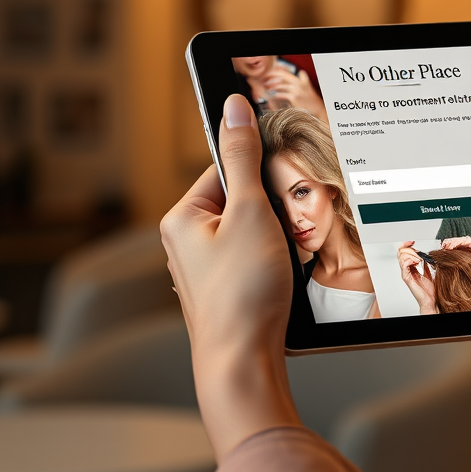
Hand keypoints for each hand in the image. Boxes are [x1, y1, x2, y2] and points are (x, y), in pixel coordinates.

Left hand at [160, 94, 300, 460]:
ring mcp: (208, 271)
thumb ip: (244, 158)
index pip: (225, 169)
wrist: (244, 363)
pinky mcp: (228, 292)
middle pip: (243, 202)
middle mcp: (188, 244)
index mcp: (182, 218)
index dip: (261, 174)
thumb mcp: (249, 213)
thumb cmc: (242, 294)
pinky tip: (284, 278)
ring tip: (284, 258)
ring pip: (255, 233)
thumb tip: (233, 108)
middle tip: (286, 227)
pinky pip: (258, 260)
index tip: (284, 181)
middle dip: (274, 210)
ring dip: (279, 238)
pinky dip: (277, 263)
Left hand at [265, 67, 327, 121]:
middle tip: (265, 79)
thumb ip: (304, 80)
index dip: (277, 71)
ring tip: (267, 88)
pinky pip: (281, 94)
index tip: (270, 74)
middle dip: (272, 76)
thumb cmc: (312, 102)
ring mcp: (297, 90)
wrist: (318, 111)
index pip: (287, 72)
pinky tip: (273, 96)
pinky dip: (276, 95)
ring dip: (272, 86)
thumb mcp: (309, 88)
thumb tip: (301, 72)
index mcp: (302, 80)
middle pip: (282, 75)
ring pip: (281, 85)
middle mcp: (300, 83)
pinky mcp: (294, 97)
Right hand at [397, 242, 437, 313]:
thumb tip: (425, 254)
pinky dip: (411, 260)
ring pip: (401, 257)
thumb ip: (425, 262)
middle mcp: (407, 269)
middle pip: (400, 252)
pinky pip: (404, 265)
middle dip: (410, 248)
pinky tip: (417, 263)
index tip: (413, 242)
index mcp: (411, 267)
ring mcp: (406, 273)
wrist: (431, 300)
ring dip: (412, 255)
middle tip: (418, 252)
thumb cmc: (430, 289)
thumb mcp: (429, 271)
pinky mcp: (407, 278)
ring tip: (419, 259)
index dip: (407, 245)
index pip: (404, 252)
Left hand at [439, 235, 470, 261]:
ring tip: (443, 249)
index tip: (438, 254)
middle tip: (439, 252)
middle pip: (449, 241)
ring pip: (453, 240)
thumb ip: (458, 260)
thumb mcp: (465, 261)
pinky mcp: (470, 241)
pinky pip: (460, 241)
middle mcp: (463, 242)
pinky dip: (454, 244)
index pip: (449, 245)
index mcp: (461, 247)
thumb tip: (447, 265)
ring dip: (447, 244)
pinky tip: (450, 248)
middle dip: (444, 246)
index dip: (443, 248)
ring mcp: (466, 241)